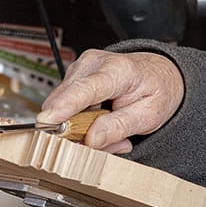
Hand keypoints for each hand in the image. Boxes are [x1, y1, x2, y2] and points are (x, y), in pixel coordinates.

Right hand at [41, 49, 184, 153]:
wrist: (159, 73)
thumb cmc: (156, 91)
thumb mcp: (149, 116)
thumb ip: (119, 127)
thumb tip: (91, 140)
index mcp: (119, 70)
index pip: (86, 89)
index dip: (64, 107)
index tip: (46, 121)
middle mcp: (94, 63)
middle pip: (65, 101)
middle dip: (76, 130)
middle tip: (106, 143)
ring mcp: (81, 68)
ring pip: (61, 106)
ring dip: (79, 127)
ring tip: (108, 129)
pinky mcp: (74, 76)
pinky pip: (64, 105)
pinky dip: (78, 119)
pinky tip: (99, 120)